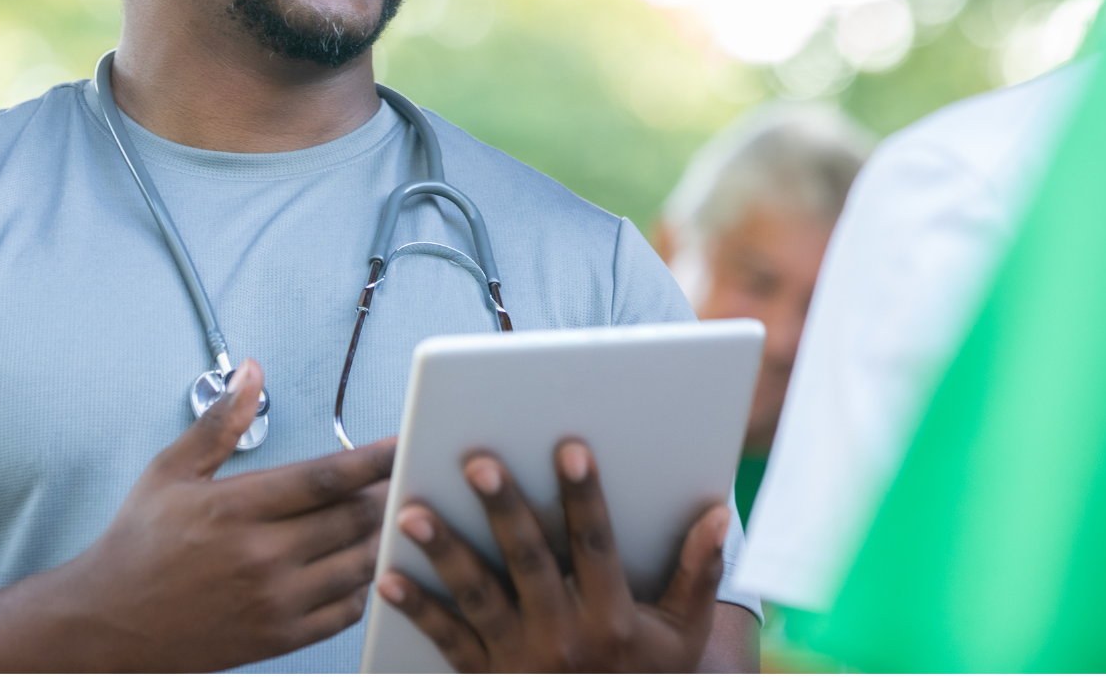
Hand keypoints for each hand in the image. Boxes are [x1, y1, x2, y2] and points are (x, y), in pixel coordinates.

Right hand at [57, 360, 394, 670]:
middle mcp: (261, 556)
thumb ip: (219, 422)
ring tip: (392, 516)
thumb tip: (251, 372)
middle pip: (353, 519)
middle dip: (386, 494)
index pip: (325, 478)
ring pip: (358, 564)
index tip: (400, 443)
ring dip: (383, 537)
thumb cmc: (138, 545)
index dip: (372, 458)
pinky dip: (365, 586)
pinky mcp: (279, 638)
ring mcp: (273, 602)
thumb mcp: (170, 472)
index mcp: (235, 508)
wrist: (108, 625)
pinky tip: (362, 564)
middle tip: (403, 476)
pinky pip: (346, 611)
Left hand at [374, 440, 729, 672]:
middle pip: (529, 562)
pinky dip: (417, 608)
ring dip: (446, 552)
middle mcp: (565, 639)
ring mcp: (520, 660)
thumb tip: (718, 512)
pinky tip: (387, 575)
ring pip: (479, 597)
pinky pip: (447, 640)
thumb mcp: (683, 638)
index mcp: (613, 621)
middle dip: (503, 509)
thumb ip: (698, 574)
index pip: (596, 548)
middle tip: (477, 462)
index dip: (585, 499)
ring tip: (413, 510)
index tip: (571, 449)